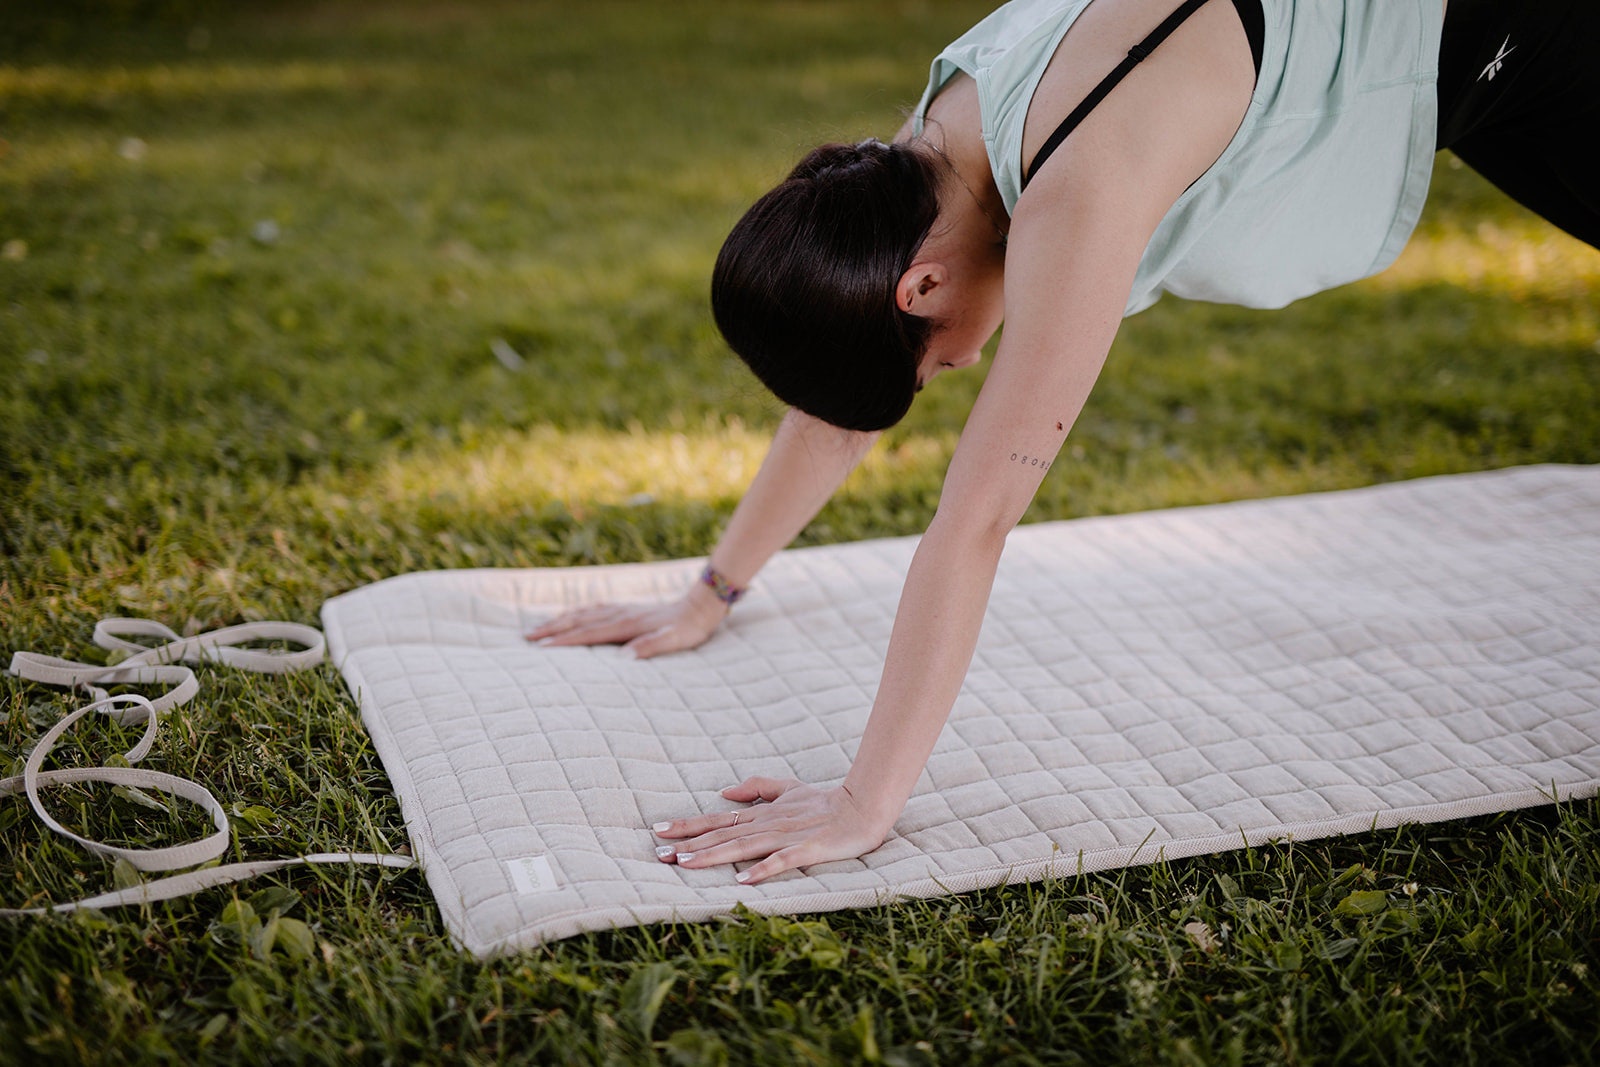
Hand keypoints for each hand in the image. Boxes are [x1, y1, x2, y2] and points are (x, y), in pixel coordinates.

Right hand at [525, 588, 724, 658]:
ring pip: (582, 613)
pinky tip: (570, 616)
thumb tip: (626, 658)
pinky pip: (593, 609)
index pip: (589, 634)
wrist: (701, 605)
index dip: (565, 641)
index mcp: (627, 625)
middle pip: (578, 621)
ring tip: (537, 628)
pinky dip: (575, 613)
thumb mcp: (675, 640)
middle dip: (551, 629)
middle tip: (526, 638)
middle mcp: (620, 614)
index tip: (542, 648)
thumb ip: (651, 647)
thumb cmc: (688, 629)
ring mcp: (622, 609)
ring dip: (559, 620)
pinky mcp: (626, 608)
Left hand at [651, 776, 890, 883]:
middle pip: (722, 835)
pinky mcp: (808, 849)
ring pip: (743, 846)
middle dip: (690, 845)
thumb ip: (757, 788)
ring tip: (687, 864)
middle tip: (659, 855)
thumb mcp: (787, 788)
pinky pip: (781, 861)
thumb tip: (724, 792)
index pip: (717, 820)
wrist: (862, 807)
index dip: (688, 826)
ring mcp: (787, 836)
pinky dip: (762, 869)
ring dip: (714, 856)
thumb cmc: (824, 801)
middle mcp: (768, 824)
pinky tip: (742, 880)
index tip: (659, 831)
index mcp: (761, 813)